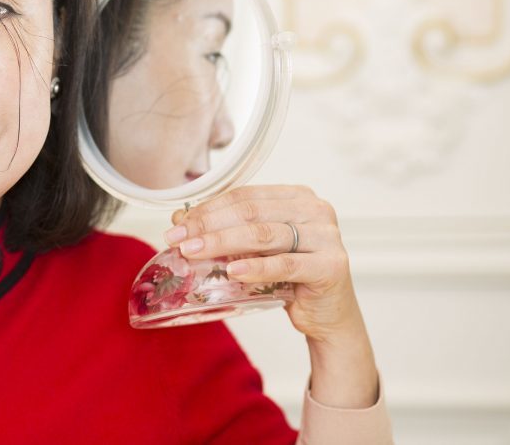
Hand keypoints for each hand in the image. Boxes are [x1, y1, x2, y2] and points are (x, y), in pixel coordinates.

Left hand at [165, 184, 356, 342]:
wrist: (328, 315)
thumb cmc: (291, 278)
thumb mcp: (256, 249)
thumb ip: (227, 231)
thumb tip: (180, 220)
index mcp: (296, 196)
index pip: (244, 195)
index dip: (208, 209)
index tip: (179, 224)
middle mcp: (315, 210)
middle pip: (251, 212)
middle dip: (208, 225)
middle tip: (178, 239)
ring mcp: (326, 236)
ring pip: (264, 235)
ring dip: (222, 243)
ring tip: (193, 252)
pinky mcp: (331, 266)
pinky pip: (285, 265)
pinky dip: (256, 268)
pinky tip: (233, 272)